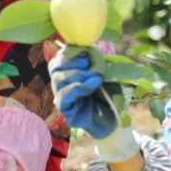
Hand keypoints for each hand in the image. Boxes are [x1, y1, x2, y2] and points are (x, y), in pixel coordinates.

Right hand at [49, 47, 139, 163]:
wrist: (116, 120)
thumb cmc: (110, 96)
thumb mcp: (106, 73)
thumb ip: (96, 61)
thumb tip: (88, 50)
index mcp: (69, 72)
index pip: (59, 58)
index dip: (69, 52)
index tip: (86, 52)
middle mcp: (62, 84)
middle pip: (54, 66)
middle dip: (71, 60)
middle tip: (89, 62)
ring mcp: (61, 96)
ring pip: (58, 78)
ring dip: (78, 73)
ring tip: (97, 77)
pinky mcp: (65, 109)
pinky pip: (64, 95)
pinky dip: (78, 87)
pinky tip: (93, 85)